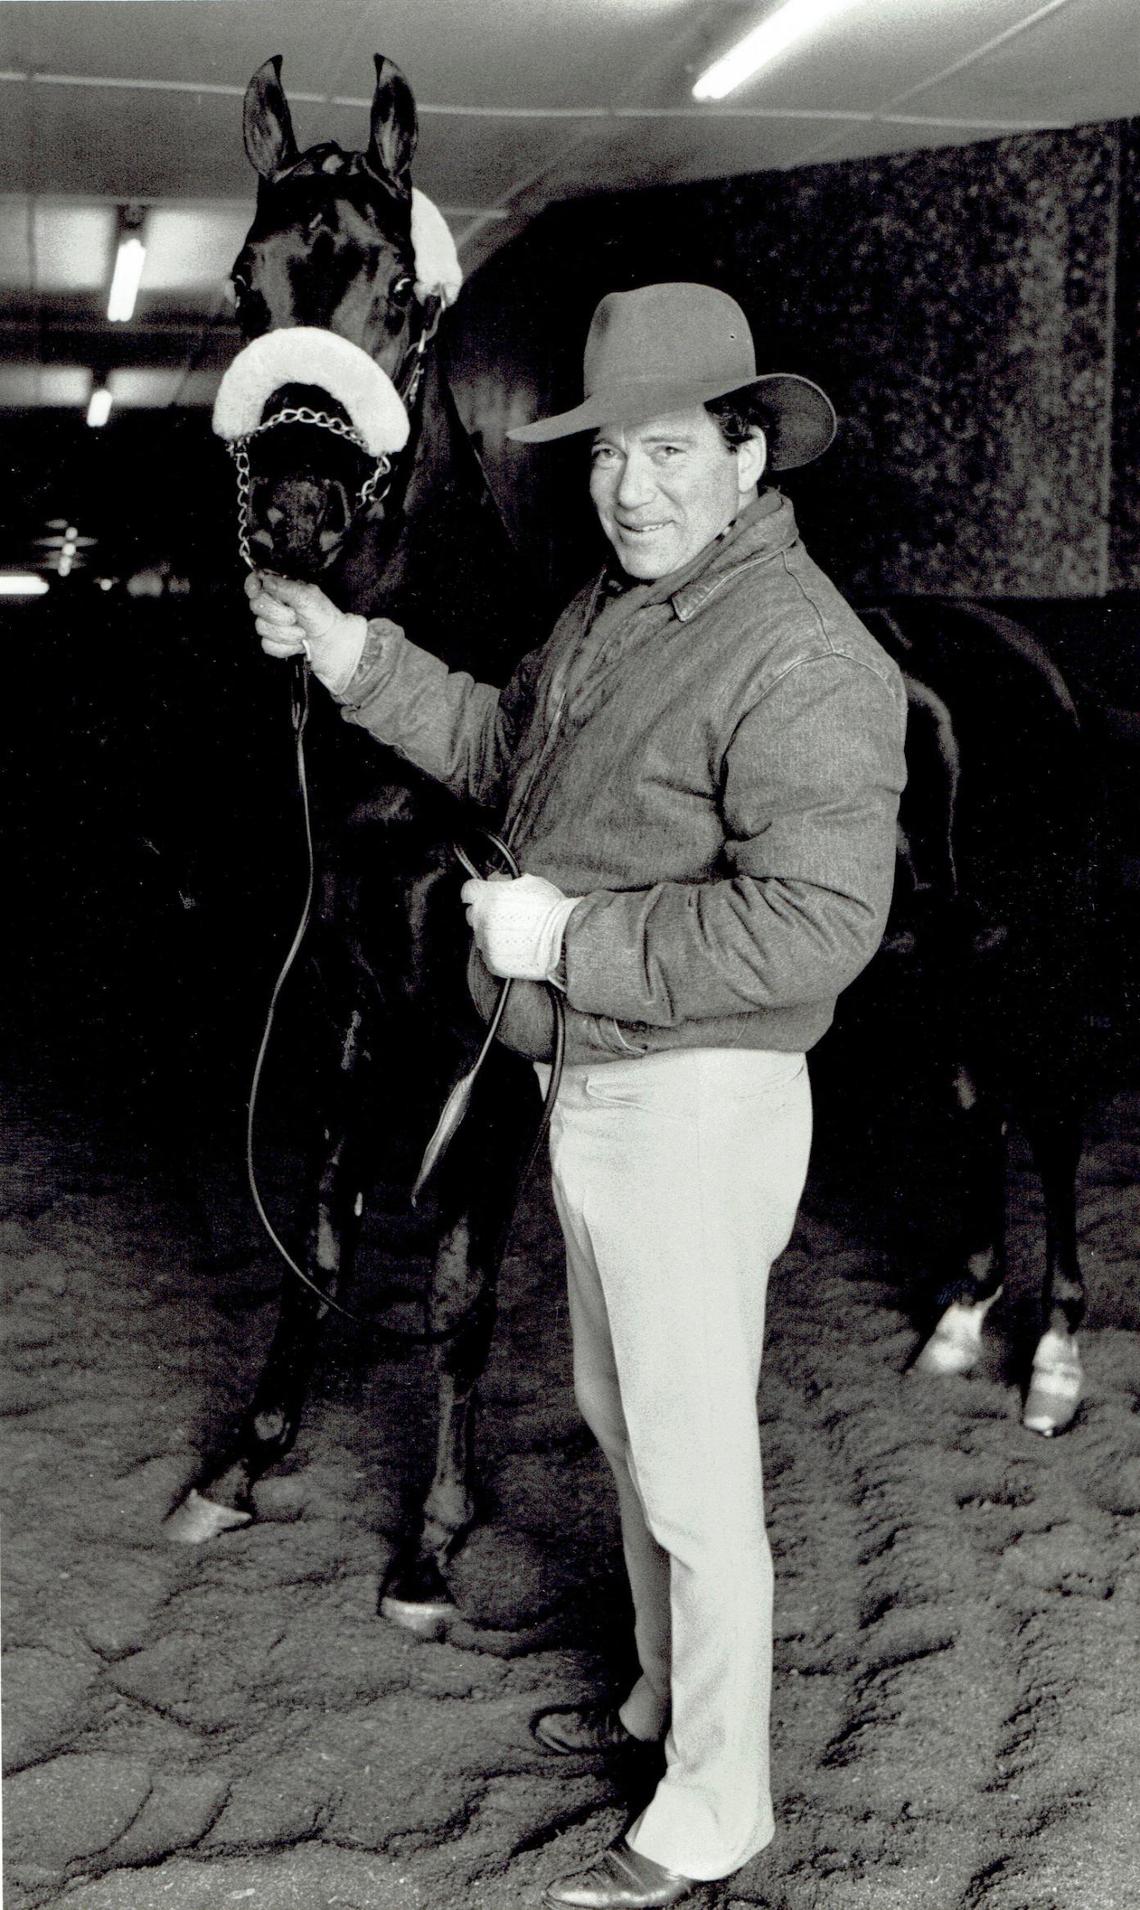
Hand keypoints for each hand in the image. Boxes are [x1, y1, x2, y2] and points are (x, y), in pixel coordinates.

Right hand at [245, 571, 367, 694]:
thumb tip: (267, 580)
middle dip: (278, 614)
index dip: (253, 585)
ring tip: (302, 633)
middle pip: (256, 605)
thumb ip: (286, 587)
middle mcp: (275, 605)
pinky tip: (297, 644)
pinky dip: (285, 647)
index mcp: (282, 589)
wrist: (335, 645)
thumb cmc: (325, 618)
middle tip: (295, 617)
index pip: (255, 582)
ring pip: (261, 627)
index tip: (259, 589)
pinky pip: (267, 645)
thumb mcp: (309, 597)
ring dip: (285, 633)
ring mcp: (273, 625)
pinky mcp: (274, 643)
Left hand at [460, 872, 580, 981]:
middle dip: (485, 913)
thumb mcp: (531, 883)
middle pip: (472, 914)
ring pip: (481, 935)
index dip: (477, 891)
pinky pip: (490, 954)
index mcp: (488, 897)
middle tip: (505, 915)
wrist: (564, 939)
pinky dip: (499, 951)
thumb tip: (497, 879)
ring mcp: (486, 942)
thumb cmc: (551, 910)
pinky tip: (516, 947)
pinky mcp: (493, 962)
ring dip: (492, 933)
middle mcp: (482, 920)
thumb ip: (507, 881)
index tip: (482, 894)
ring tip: (515, 933)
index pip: (468, 891)